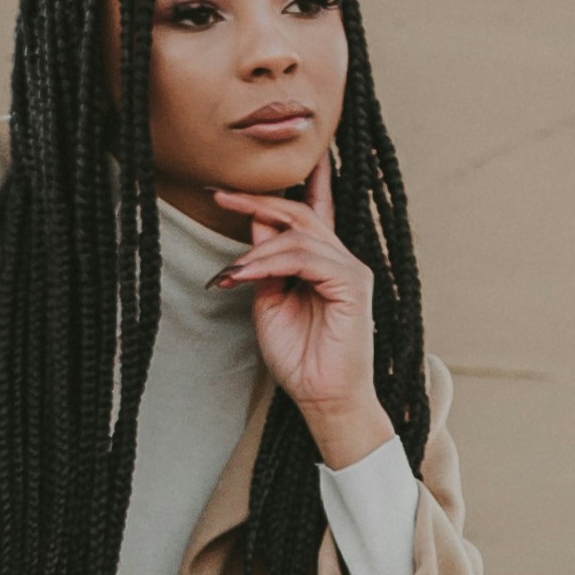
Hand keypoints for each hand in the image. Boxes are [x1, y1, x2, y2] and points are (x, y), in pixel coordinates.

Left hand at [214, 183, 390, 466]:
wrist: (321, 398)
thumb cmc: (298, 357)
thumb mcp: (270, 300)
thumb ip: (265, 264)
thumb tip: (256, 222)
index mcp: (322, 262)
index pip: (310, 211)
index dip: (286, 187)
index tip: (245, 177)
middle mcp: (340, 259)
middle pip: (299, 215)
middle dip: (258, 201)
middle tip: (220, 195)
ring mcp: (351, 269)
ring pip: (298, 236)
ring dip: (257, 250)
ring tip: (232, 273)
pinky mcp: (353, 284)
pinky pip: (306, 259)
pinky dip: (271, 263)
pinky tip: (247, 275)